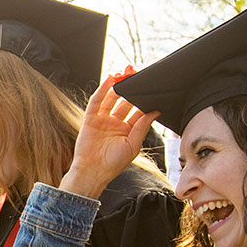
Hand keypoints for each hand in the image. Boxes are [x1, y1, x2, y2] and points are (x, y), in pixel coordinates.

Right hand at [59, 76, 158, 198]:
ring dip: (117, 86)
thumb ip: (142, 126)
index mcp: (128, 130)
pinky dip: (102, 90)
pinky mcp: (90, 119)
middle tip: (137, 75)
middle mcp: (116, 123)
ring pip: (111, 99)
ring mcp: (103, 120)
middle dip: (131, 89)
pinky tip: (110, 80)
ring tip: (124, 74)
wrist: (93, 172)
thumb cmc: (113, 164)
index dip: (143, 99)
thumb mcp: (133, 145)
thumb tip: (156, 111)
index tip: (151, 88)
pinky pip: (97, 101)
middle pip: (125, 102)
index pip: (138, 111)